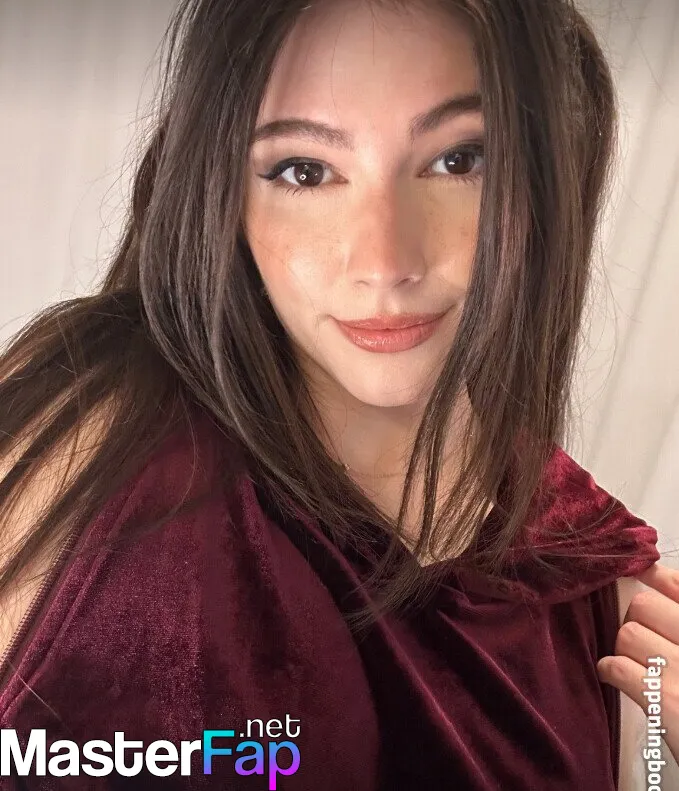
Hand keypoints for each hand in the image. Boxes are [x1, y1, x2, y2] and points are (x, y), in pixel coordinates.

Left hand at [596, 562, 678, 764]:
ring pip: (628, 634)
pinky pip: (619, 667)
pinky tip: (615, 678)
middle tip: (642, 645)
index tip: (642, 574)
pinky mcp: (668, 702)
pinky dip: (611, 672)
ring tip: (635, 666)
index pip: (677, 584)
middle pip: (642, 607)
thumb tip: (655, 575)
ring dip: (623, 649)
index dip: (653, 575)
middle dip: (634, 622)